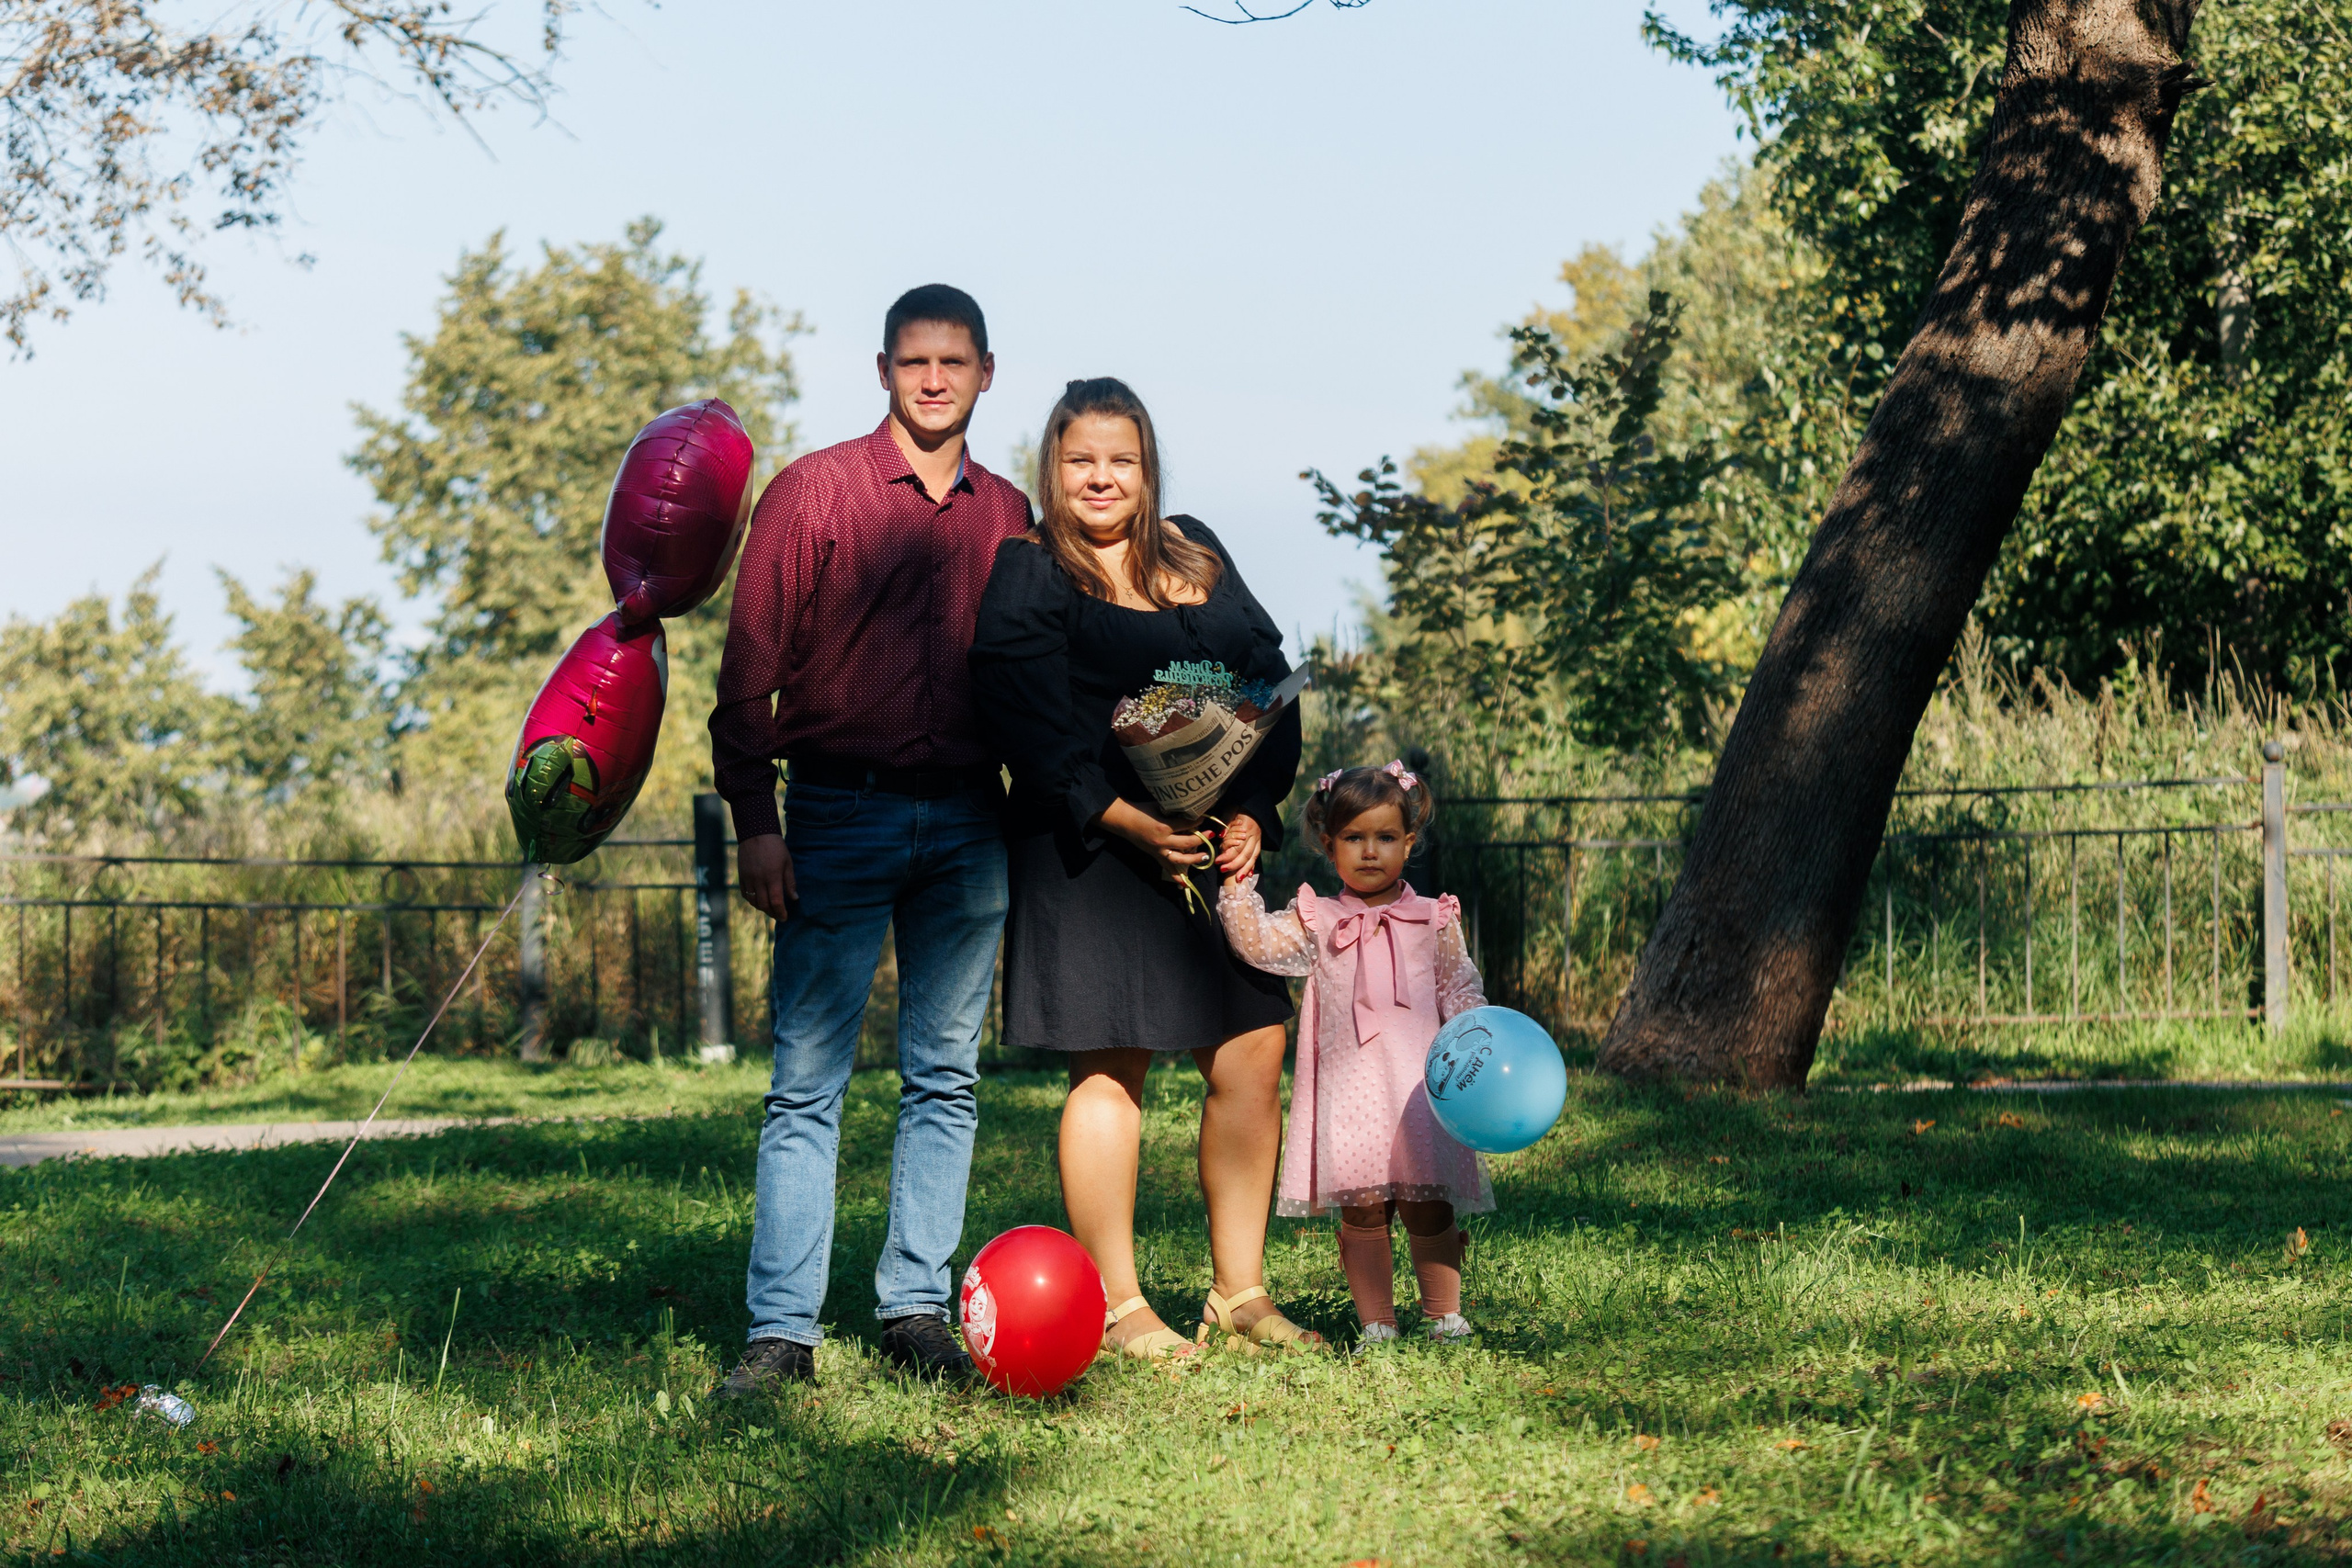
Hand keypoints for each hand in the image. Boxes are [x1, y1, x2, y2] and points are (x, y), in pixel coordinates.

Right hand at [738, 833, 797, 920]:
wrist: (756, 833)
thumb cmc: (776, 847)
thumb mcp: (787, 863)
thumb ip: (790, 882)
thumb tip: (794, 898)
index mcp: (772, 876)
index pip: (776, 901)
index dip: (781, 912)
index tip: (785, 917)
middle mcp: (758, 880)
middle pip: (763, 905)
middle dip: (772, 913)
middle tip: (779, 915)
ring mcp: (748, 878)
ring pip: (753, 901)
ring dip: (762, 908)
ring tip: (770, 909)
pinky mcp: (741, 876)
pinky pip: (745, 894)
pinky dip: (752, 900)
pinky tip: (758, 901)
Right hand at [1097, 798, 1211, 873]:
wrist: (1124, 820)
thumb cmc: (1141, 810)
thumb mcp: (1159, 806)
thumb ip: (1174, 811)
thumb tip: (1191, 810)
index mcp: (1164, 827)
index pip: (1187, 825)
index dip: (1198, 821)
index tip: (1205, 819)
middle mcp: (1163, 841)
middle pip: (1188, 842)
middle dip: (1202, 838)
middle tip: (1212, 834)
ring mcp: (1159, 851)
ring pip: (1180, 858)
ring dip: (1195, 858)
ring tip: (1206, 856)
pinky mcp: (1155, 856)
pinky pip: (1167, 868)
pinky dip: (1176, 876)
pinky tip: (1185, 884)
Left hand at [1215, 813, 1263, 881]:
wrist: (1254, 804)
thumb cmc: (1240, 807)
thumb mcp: (1230, 810)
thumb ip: (1225, 822)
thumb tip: (1220, 835)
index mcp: (1247, 829)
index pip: (1237, 847)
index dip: (1227, 855)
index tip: (1217, 861)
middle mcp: (1254, 836)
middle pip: (1246, 855)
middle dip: (1234, 865)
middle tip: (1223, 870)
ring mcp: (1258, 840)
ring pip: (1253, 858)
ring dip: (1245, 869)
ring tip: (1238, 879)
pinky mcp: (1259, 842)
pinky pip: (1256, 856)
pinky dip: (1252, 865)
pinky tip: (1249, 874)